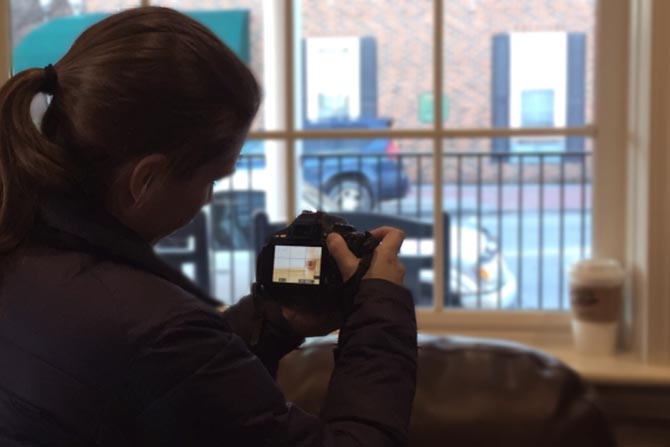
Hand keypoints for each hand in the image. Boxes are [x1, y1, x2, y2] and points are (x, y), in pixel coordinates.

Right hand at [280, 227, 405, 336]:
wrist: (378, 318)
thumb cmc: (365, 289)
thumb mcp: (349, 269)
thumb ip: (340, 251)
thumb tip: (332, 236)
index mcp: (389, 256)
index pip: (395, 234)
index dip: (383, 231)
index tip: (368, 237)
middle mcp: (397, 266)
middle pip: (386, 252)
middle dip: (371, 255)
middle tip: (354, 261)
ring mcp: (398, 281)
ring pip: (385, 268)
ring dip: (371, 269)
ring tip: (354, 278)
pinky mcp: (395, 293)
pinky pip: (385, 282)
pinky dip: (374, 282)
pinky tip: (360, 290)